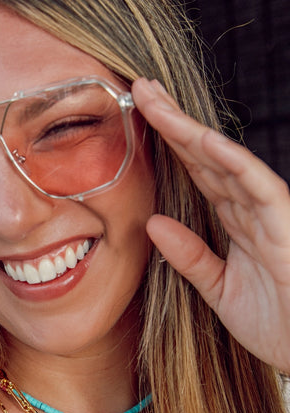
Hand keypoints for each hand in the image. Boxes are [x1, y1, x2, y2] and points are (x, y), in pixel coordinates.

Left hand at [132, 77, 289, 372]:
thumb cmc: (277, 325)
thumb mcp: (219, 290)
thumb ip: (189, 257)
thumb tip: (152, 223)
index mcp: (235, 221)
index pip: (195, 172)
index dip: (167, 144)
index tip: (136, 116)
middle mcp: (250, 209)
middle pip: (204, 156)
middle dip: (171, 121)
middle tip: (138, 87)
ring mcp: (269, 214)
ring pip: (225, 161)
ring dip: (189, 129)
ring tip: (156, 99)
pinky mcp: (285, 226)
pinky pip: (258, 186)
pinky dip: (232, 161)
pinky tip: (204, 139)